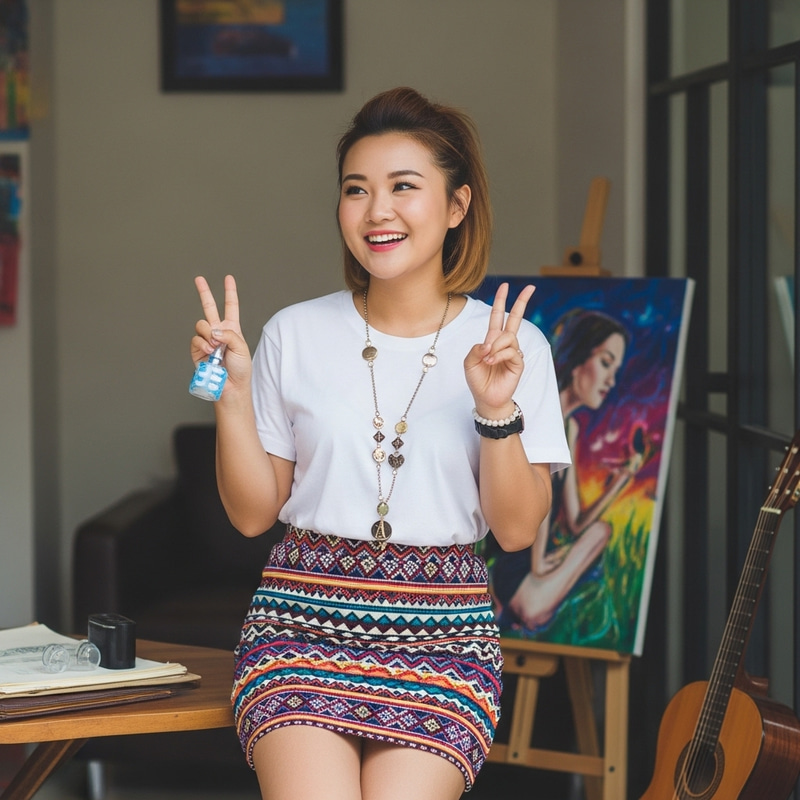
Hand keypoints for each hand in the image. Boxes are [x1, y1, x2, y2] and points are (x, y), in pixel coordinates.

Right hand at [191, 275, 251, 395]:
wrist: (231, 386)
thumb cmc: (240, 369)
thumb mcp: (241, 347)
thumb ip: (228, 334)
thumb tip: (212, 330)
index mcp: (232, 329)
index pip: (231, 307)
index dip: (230, 292)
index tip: (228, 278)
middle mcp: (218, 332)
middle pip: (210, 308)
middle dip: (204, 292)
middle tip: (199, 279)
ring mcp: (206, 340)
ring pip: (201, 324)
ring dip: (208, 333)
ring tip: (215, 346)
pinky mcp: (197, 350)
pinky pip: (195, 339)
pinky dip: (202, 344)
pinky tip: (209, 351)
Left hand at [464, 282, 534, 416]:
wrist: (486, 399)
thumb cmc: (477, 380)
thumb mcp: (469, 362)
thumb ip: (476, 349)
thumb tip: (489, 342)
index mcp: (492, 340)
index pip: (498, 316)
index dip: (501, 301)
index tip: (505, 286)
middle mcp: (504, 343)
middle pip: (515, 318)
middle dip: (522, 302)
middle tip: (530, 287)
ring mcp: (513, 352)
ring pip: (508, 337)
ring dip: (496, 345)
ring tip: (487, 358)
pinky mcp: (518, 363)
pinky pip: (512, 351)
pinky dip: (500, 355)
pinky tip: (492, 361)